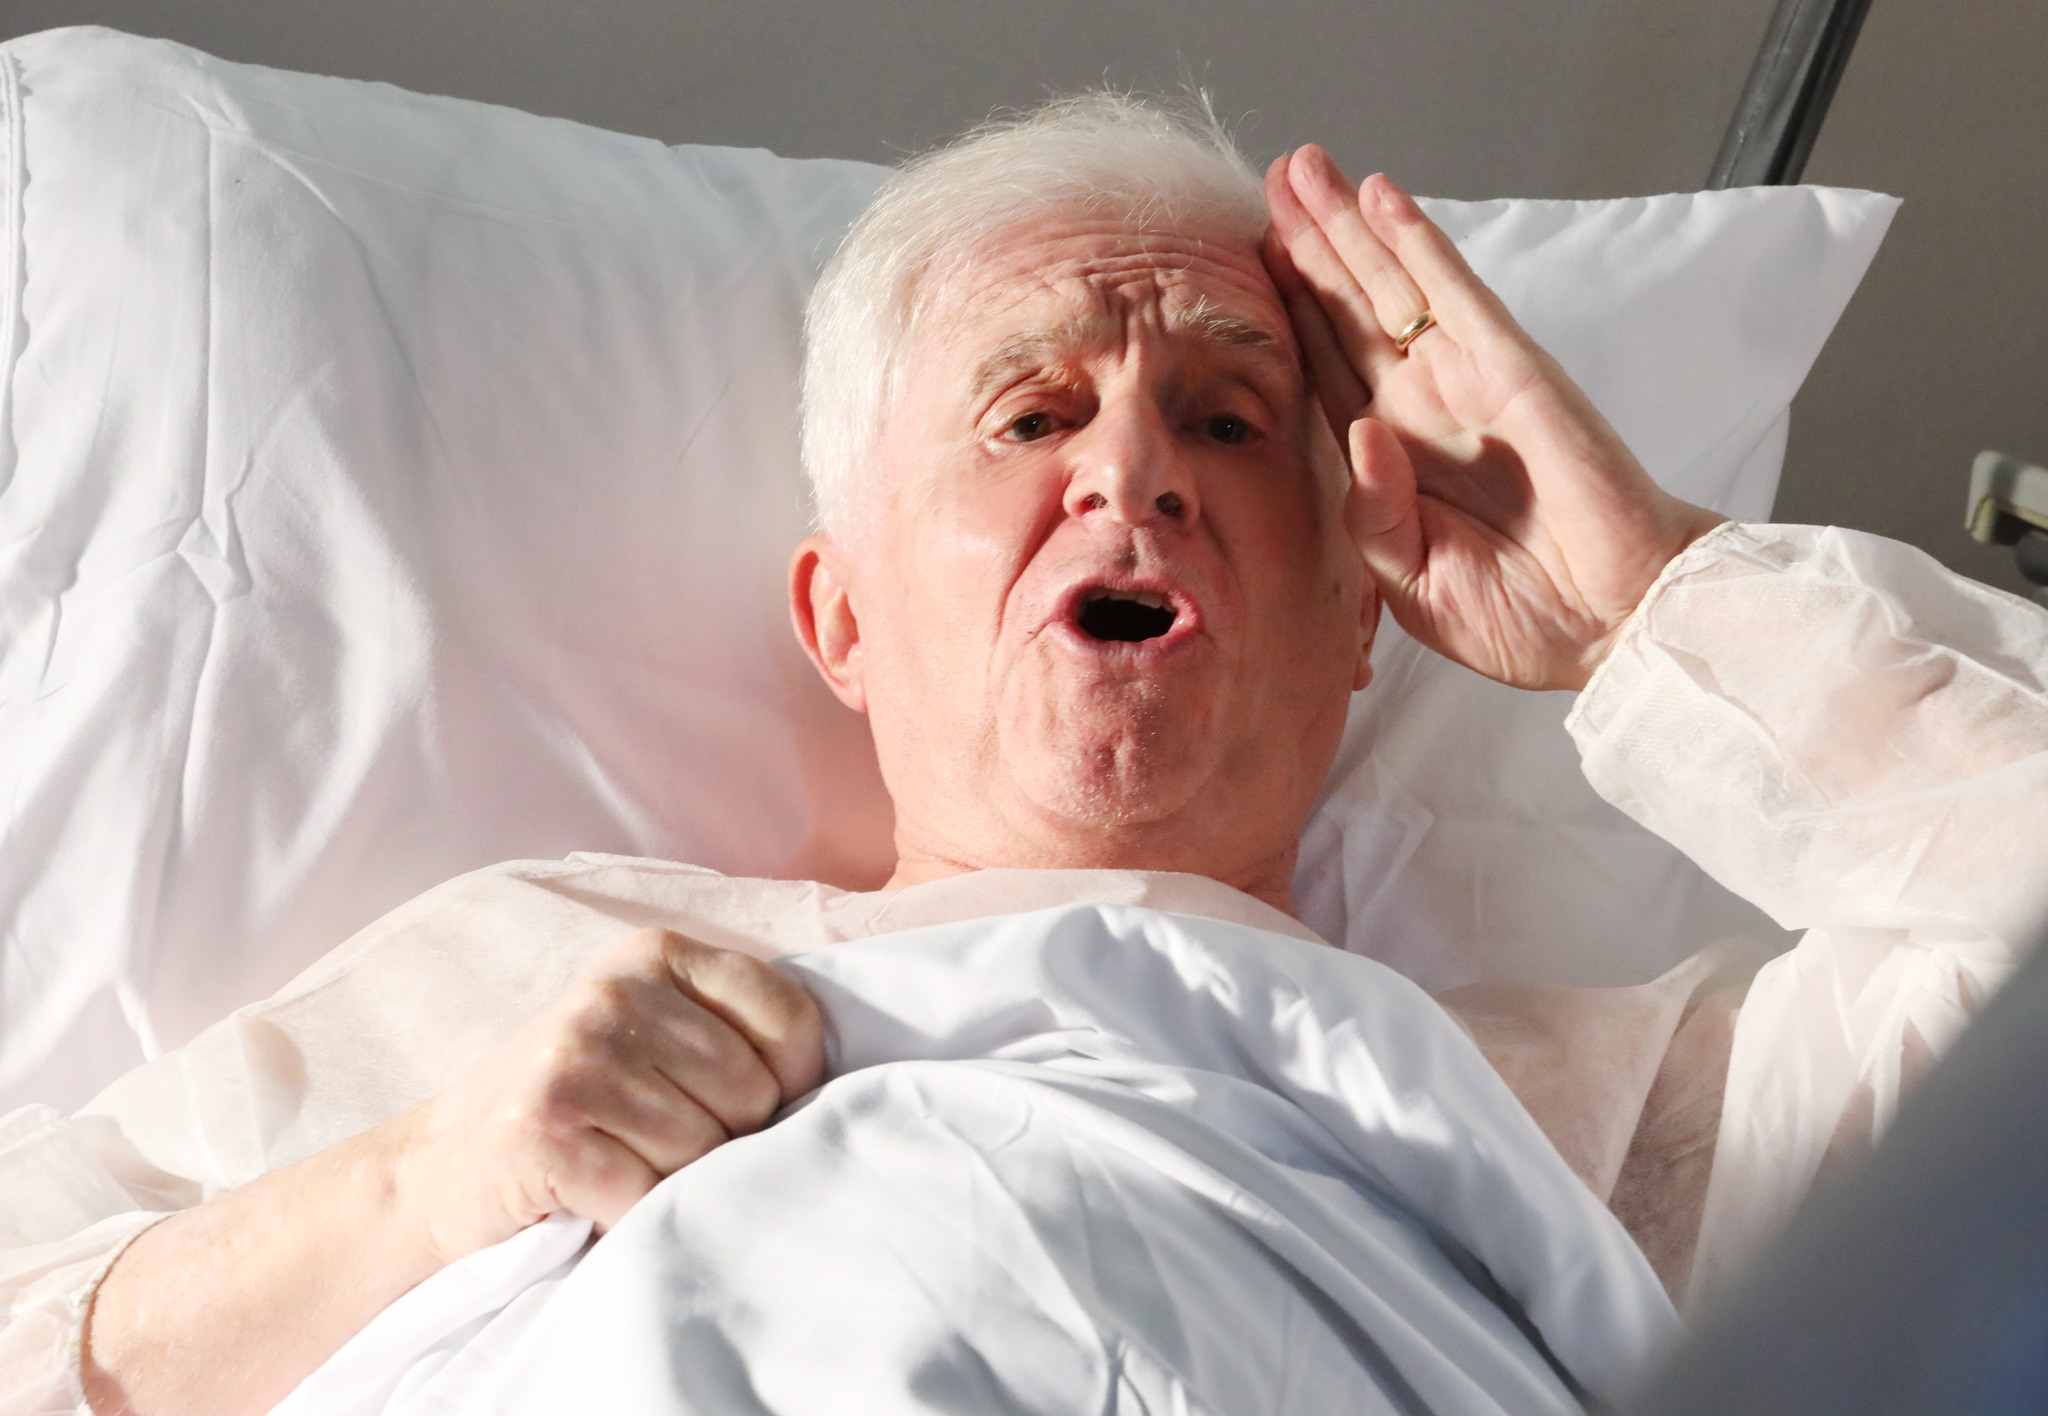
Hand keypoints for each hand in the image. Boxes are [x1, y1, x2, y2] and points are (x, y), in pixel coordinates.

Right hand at [387, 927, 825, 1263]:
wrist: (439, 1171)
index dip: (790, 1083)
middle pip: (752, 1094)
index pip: (791, 1018)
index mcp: (656, 954)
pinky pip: (648, 1196)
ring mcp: (576, 1057)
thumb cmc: (573, 1107)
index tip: (747, 1108)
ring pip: (705, 1150)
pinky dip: (634, 1218)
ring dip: (674, 1183)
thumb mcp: (650, 1034)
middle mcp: (614, 992)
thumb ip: (729, 1030)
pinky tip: (596, 1200)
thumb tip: (839, 1085)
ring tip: (623, 1167)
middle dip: (725, 1141)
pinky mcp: (548, 1130)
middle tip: (658, 1145)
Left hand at [1263, 145, 1723, 690]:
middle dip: (1309, 245)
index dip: (1290, 309)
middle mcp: (1423, 408)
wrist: (1613, 625)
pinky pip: (1455, 294)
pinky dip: (1418, 242)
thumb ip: (1371, 515)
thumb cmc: (1520, 614)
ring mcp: (1466, 383)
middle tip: (1272, 178)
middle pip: (1349, 309)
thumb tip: (1363, 433)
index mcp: (1392, 459)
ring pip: (1391, 286)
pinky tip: (1383, 196)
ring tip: (1306, 167)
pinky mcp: (1512, 371)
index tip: (1249, 257)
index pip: (1326, 365)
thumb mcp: (1408, 581)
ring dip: (1347, 227)